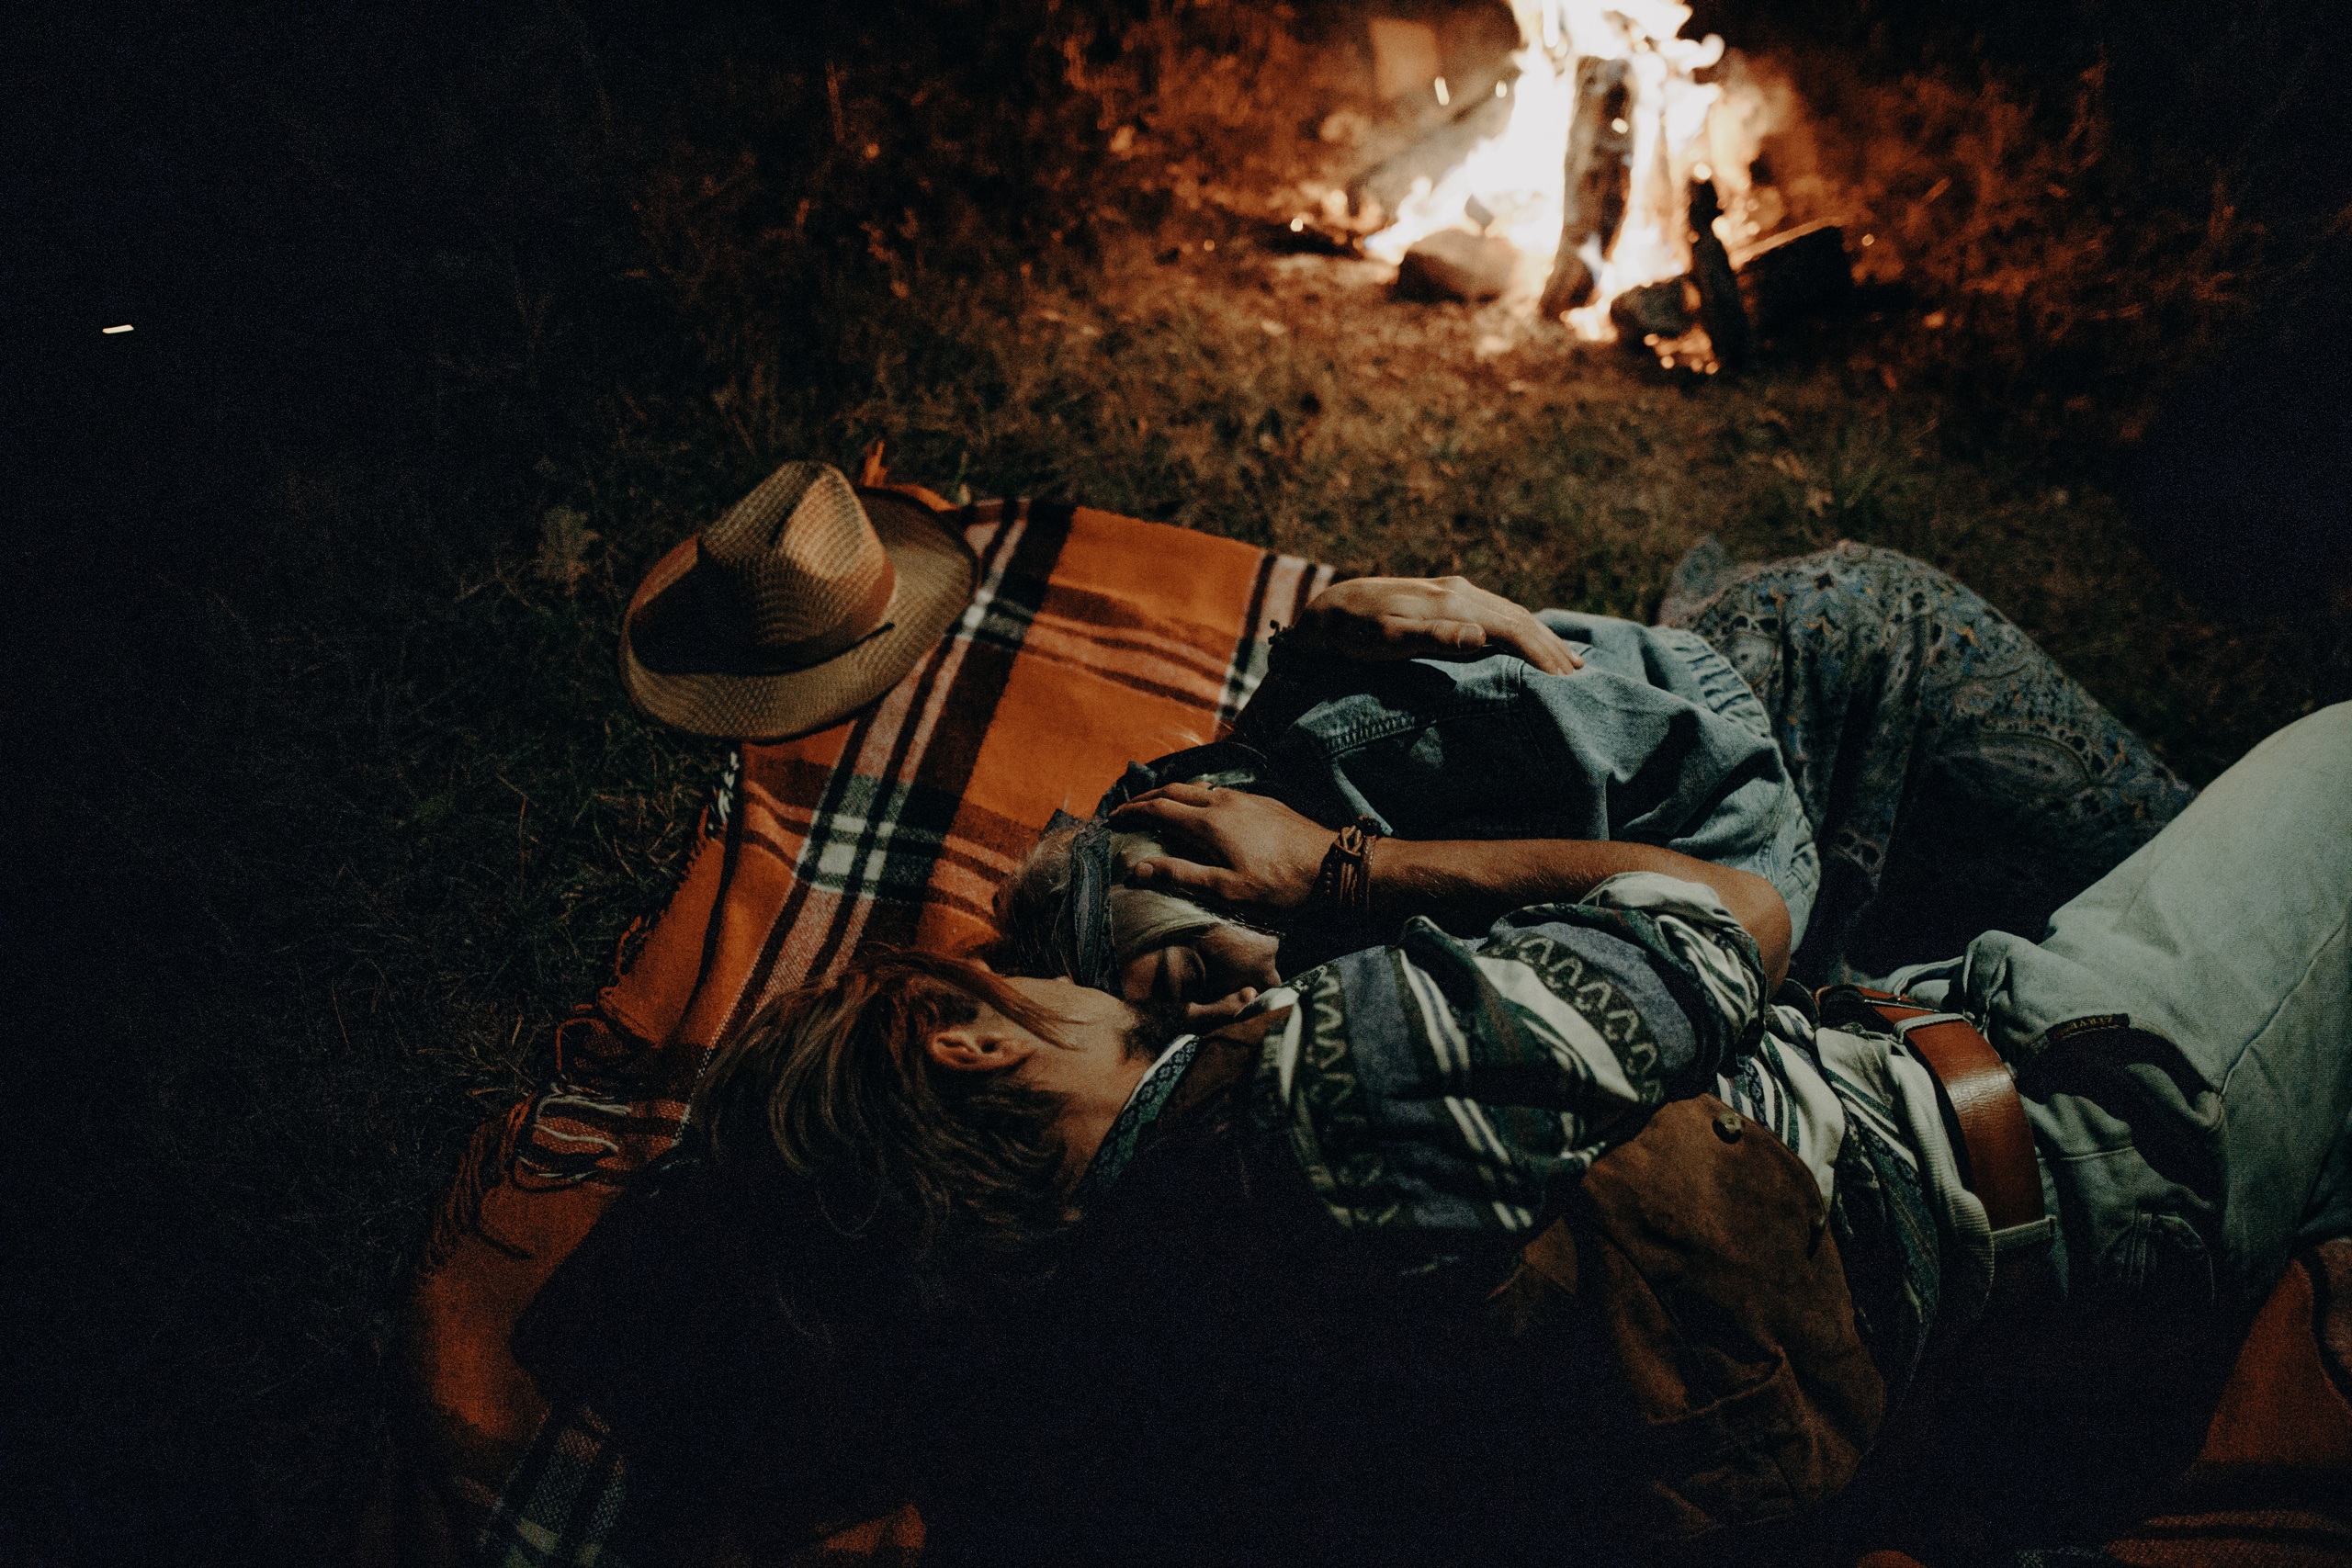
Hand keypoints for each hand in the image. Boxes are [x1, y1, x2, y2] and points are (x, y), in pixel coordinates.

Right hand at [1108, 783, 1332, 923]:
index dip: (1132, 812)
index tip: (1113, 818)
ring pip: (1197, 788)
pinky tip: (1201, 811)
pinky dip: (1196, 796)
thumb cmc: (1280, 884)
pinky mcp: (1261, 801)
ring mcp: (1244, 798)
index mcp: (1209, 823)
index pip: (1158, 809)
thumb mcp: (1228, 889)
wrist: (1331, 864)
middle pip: (1174, 790)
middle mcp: (1223, 802)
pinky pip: (1218, 791)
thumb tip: (1137, 869)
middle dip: (1146, 797)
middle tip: (1128, 809)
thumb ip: (1181, 876)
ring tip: (1158, 807)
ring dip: (1172, 794)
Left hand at [1290, 576, 1581, 675]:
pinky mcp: (1450, 598)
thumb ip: (1433, 637)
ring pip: (1513, 615)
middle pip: (1521, 619)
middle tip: (1581, 681)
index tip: (1565, 683)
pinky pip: (1499, 614)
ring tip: (1570, 664)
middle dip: (1552, 649)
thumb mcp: (1388, 639)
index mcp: (1454, 603)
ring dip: (1543, 639)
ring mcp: (1456, 593)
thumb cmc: (1355, 633)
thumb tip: (1479, 636)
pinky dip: (1524, 630)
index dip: (1542, 655)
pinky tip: (1533, 642)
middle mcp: (1461, 592)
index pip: (1513, 628)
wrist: (1329, 609)